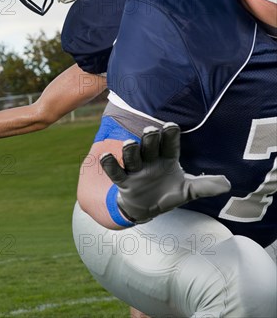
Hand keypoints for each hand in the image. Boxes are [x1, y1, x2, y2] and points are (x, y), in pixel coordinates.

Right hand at [100, 123, 230, 223]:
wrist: (146, 208)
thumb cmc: (167, 193)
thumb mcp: (187, 191)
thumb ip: (205, 186)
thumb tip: (228, 184)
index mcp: (167, 159)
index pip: (169, 145)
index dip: (169, 135)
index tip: (171, 126)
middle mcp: (150, 160)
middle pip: (149, 146)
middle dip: (149, 138)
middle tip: (150, 131)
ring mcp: (136, 170)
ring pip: (132, 156)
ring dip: (130, 149)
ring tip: (130, 143)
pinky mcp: (123, 181)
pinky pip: (115, 171)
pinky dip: (109, 164)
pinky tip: (105, 157)